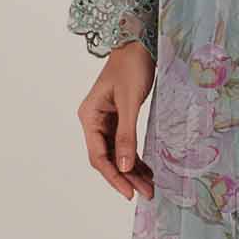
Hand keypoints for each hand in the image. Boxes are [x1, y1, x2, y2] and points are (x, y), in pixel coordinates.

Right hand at [77, 42, 155, 198]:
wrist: (138, 44)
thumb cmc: (131, 66)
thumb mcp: (129, 102)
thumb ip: (127, 135)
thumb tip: (125, 167)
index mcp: (89, 117)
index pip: (99, 156)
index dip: (114, 176)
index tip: (129, 193)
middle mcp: (94, 121)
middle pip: (107, 158)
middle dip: (126, 177)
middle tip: (146, 194)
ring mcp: (106, 121)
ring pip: (117, 154)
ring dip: (132, 170)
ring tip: (149, 187)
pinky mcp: (119, 119)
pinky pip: (125, 145)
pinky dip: (135, 158)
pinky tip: (147, 170)